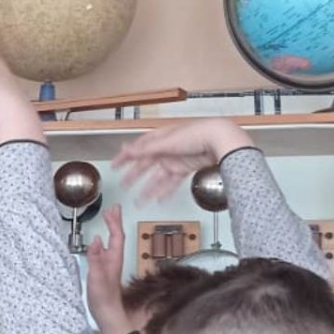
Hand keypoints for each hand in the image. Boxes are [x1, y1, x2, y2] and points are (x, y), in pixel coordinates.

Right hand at [85, 205, 130, 333]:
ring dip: (111, 229)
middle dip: (115, 222)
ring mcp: (110, 265)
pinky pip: (106, 250)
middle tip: (113, 209)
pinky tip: (100, 242)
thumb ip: (96, 258)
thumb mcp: (96, 276)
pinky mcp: (105, 271)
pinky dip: (105, 241)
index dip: (114, 222)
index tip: (111, 210)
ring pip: (113, 242)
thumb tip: (96, 240)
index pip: (116, 236)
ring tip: (109, 219)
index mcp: (114, 258)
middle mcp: (114, 259)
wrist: (107, 313)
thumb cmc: (103, 297)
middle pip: (117, 236)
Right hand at [112, 119, 254, 201]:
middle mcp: (166, 149)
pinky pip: (171, 183)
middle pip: (145, 164)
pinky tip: (158, 199)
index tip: (114, 165)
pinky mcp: (185, 169)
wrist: (219, 140)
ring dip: (147, 188)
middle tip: (123, 185)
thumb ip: (145, 149)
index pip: (137, 148)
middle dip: (133, 175)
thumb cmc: (196, 134)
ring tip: (139, 200)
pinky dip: (164, 191)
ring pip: (157, 177)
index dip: (125, 156)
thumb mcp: (166, 141)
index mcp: (159, 138)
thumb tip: (126, 150)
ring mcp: (175, 159)